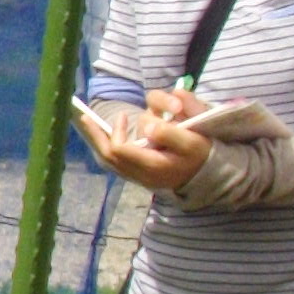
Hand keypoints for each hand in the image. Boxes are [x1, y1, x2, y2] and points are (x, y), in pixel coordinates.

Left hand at [94, 102, 209, 193]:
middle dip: (96, 136)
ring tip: (87, 123)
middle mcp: (142, 175)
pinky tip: (101, 137)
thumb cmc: (201, 152)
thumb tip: (147, 126)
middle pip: (108, 157)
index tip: (123, 115)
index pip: (121, 151)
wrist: (209, 174)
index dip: (117, 132)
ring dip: (98, 142)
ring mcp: (140, 178)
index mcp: (154, 166)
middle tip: (84, 117)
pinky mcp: (140, 176)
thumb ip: (170, 133)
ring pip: (109, 162)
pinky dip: (106, 149)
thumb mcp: (193, 140)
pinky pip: (115, 164)